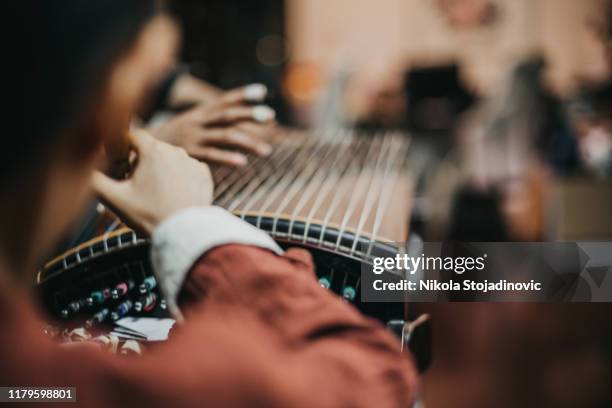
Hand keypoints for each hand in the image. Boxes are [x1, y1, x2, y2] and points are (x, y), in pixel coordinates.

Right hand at [93, 129, 212, 234]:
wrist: (184, 233)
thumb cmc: (149, 215)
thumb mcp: (114, 198)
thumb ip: (93, 180)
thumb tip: (79, 170)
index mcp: (153, 150)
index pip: (134, 136)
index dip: (123, 147)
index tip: (120, 163)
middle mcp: (176, 150)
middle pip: (152, 149)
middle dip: (141, 162)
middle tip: (135, 186)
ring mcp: (193, 162)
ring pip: (170, 159)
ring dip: (161, 170)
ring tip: (155, 194)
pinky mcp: (205, 175)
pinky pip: (186, 170)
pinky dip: (179, 178)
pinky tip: (173, 195)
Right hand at [148, 84, 275, 166]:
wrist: (142, 149)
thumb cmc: (177, 139)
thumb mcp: (194, 124)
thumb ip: (218, 123)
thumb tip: (248, 123)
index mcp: (201, 112)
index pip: (224, 99)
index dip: (243, 94)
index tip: (263, 92)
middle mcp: (198, 121)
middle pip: (227, 114)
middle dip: (250, 114)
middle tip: (270, 116)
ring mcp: (194, 137)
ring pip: (224, 136)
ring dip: (248, 142)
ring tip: (267, 151)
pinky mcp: (190, 154)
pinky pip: (211, 155)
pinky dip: (227, 158)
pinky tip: (243, 163)